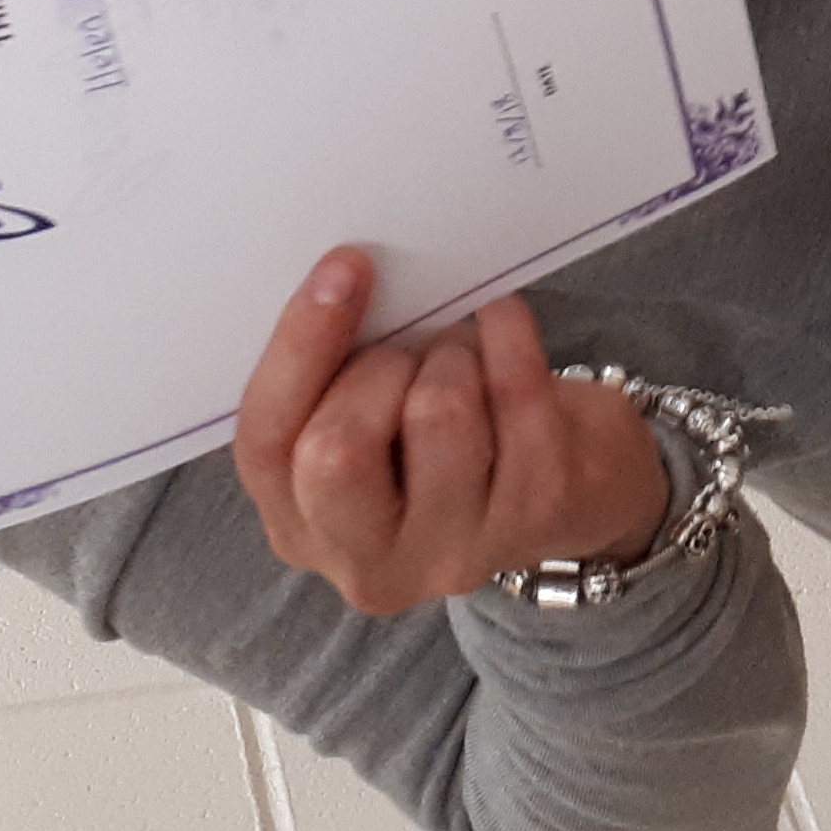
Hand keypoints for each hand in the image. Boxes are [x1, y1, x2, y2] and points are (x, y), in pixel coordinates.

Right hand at [232, 249, 674, 618]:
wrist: (566, 482)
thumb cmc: (435, 425)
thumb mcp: (359, 411)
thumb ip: (330, 370)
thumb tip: (341, 280)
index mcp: (298, 526)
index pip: (264, 445)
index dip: (297, 349)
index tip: (343, 267)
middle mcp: (367, 563)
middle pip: (335, 451)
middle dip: (374, 367)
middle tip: (405, 351)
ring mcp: (454, 553)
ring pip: (437, 413)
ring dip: (448, 356)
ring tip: (458, 361)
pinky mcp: (534, 516)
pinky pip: (517, 396)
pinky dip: (510, 336)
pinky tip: (504, 327)